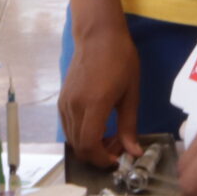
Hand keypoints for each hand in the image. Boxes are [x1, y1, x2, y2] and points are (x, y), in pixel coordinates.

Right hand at [59, 13, 144, 165]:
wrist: (98, 36)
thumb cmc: (120, 60)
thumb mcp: (131, 93)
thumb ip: (129, 125)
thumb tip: (134, 152)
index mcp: (94, 104)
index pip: (89, 144)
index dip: (102, 159)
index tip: (117, 159)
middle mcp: (75, 106)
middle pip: (79, 146)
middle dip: (98, 156)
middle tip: (117, 149)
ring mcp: (65, 103)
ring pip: (72, 139)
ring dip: (90, 146)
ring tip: (110, 138)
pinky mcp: (62, 101)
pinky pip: (68, 128)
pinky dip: (81, 136)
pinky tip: (98, 128)